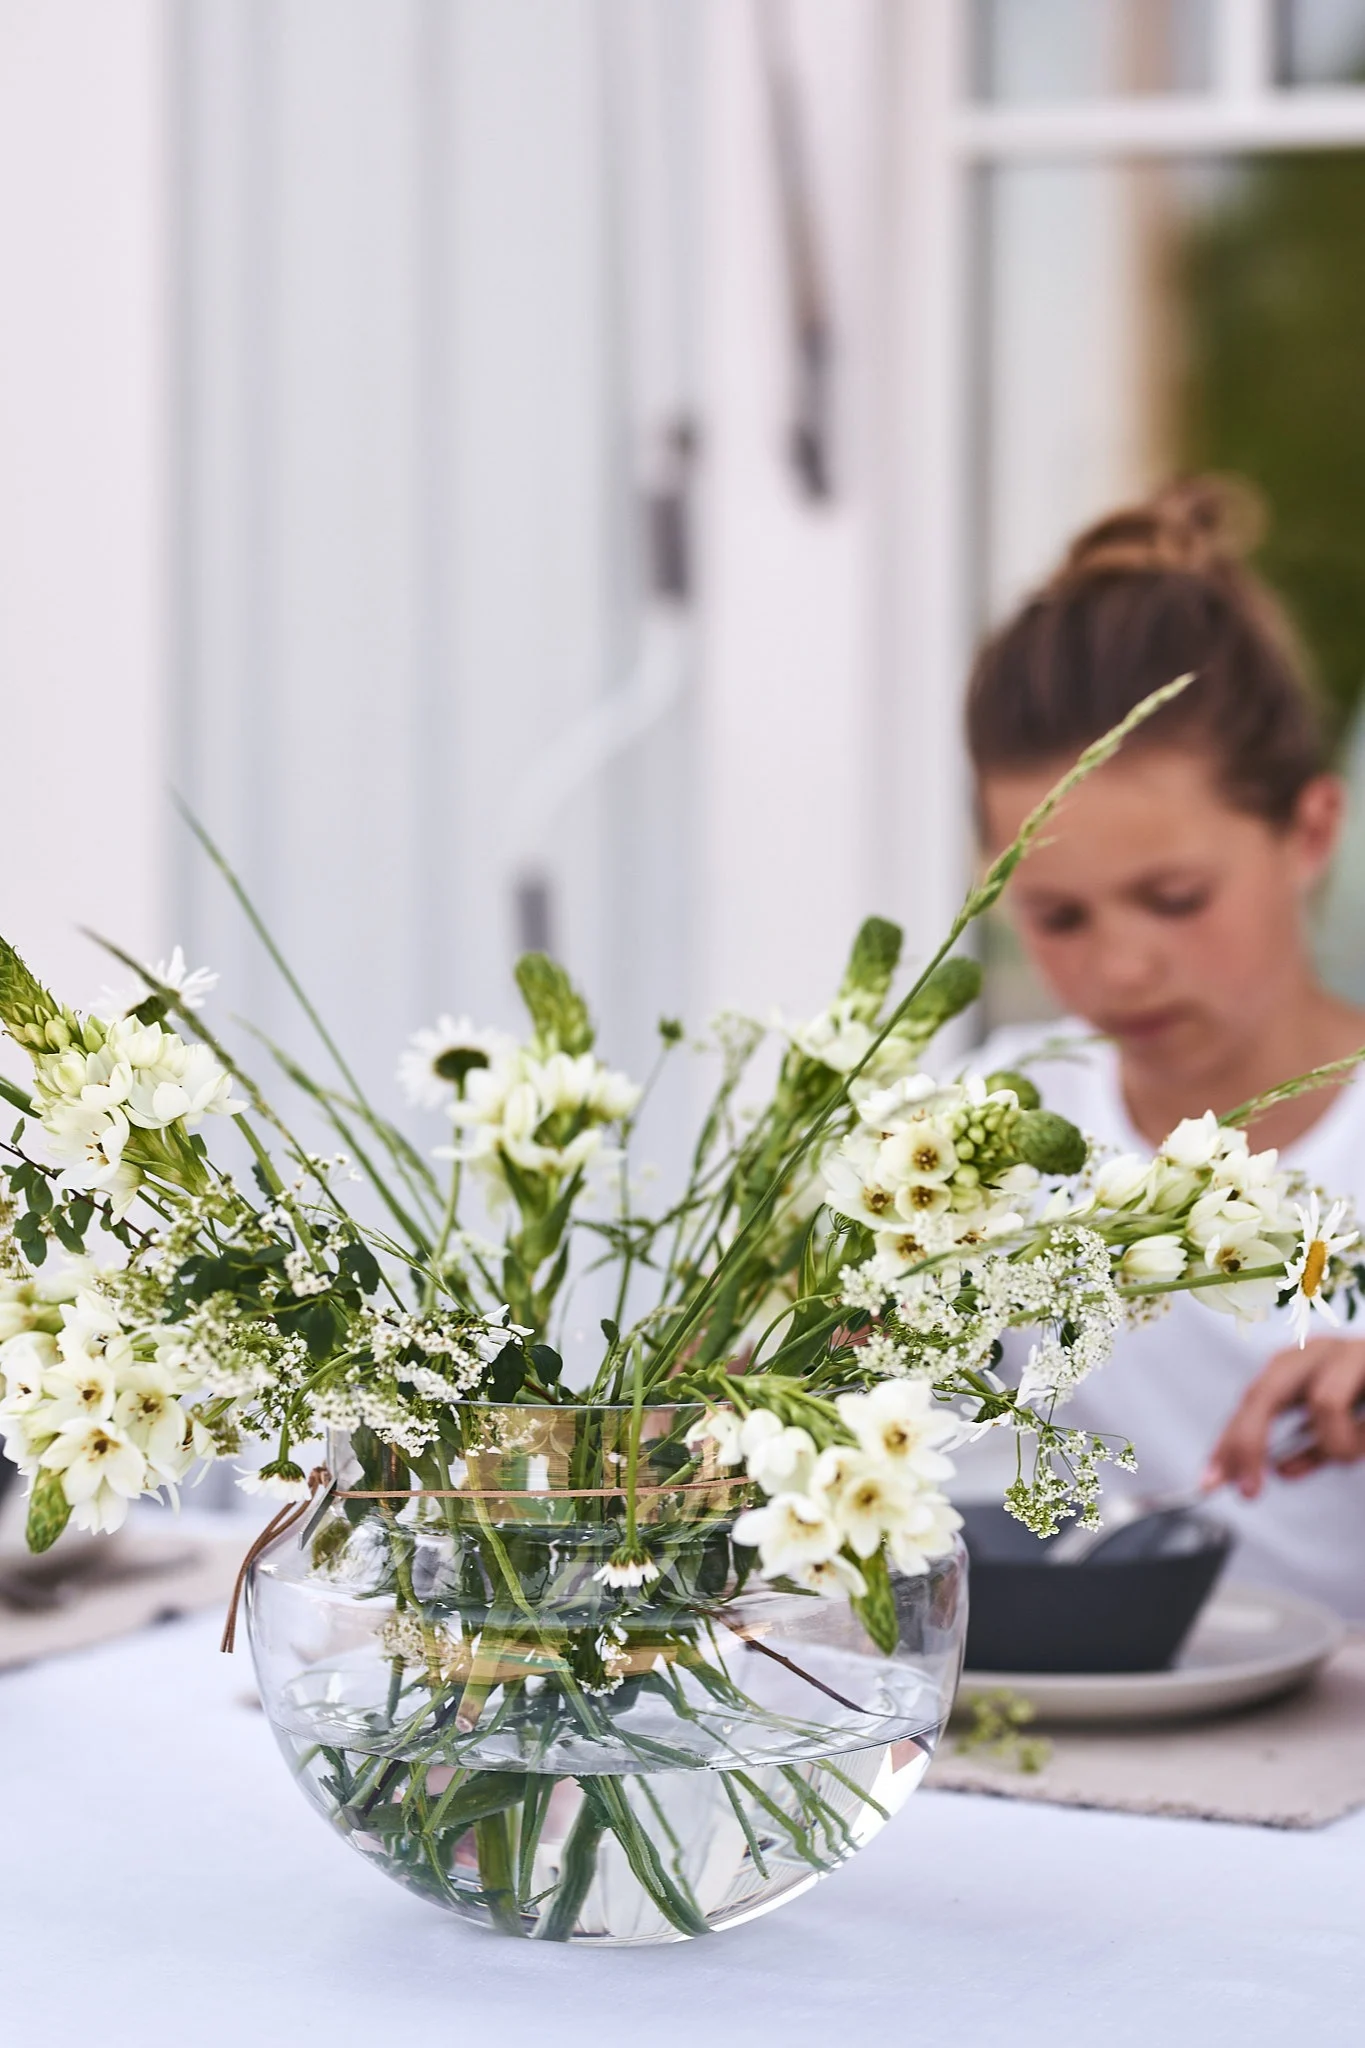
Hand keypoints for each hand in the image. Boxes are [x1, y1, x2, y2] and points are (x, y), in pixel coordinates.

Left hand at [1206, 1337, 1364, 1498]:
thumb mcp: (1344, 1430)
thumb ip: (1313, 1447)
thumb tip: (1281, 1469)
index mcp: (1302, 1366)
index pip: (1251, 1402)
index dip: (1228, 1443)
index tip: (1211, 1483)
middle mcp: (1318, 1351)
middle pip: (1263, 1393)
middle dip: (1249, 1444)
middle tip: (1250, 1490)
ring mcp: (1351, 1350)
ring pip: (1322, 1402)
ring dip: (1337, 1445)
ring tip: (1354, 1452)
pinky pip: (1360, 1414)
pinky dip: (1359, 1437)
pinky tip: (1364, 1439)